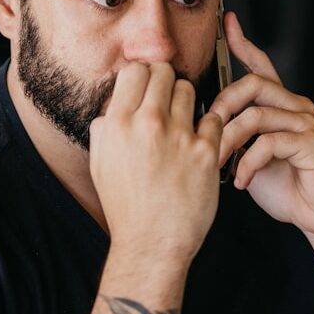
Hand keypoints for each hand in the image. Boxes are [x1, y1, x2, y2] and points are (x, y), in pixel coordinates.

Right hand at [89, 61, 222, 263]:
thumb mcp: (100, 163)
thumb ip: (104, 128)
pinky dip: (207, 126)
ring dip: (185, 100)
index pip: (134, 70)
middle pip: (163, 71)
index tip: (147, 84)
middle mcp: (147, 124)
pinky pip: (213, 118)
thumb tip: (114, 105)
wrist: (151, 243)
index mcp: (117, 124)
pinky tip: (198, 141)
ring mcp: (179, 137)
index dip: (142, 74)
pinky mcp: (205, 152)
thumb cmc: (126, 206)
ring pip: (188, 89)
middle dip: (164, 80)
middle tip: (166, 97)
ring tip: (182, 120)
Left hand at [210, 12, 313, 259]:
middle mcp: (294, 107)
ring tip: (217, 163)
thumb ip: (233, 135)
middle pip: (253, 84)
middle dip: (222, 104)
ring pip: (256, 114)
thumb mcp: (249, 155)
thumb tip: (201, 125)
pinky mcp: (310, 144)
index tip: (227, 22)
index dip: (243, 43)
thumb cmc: (285, 185)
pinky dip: (248, 163)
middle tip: (205, 130)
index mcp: (278, 106)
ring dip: (229, 140)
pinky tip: (241, 180)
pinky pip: (269, 143)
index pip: (260, 66)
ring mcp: (305, 123)